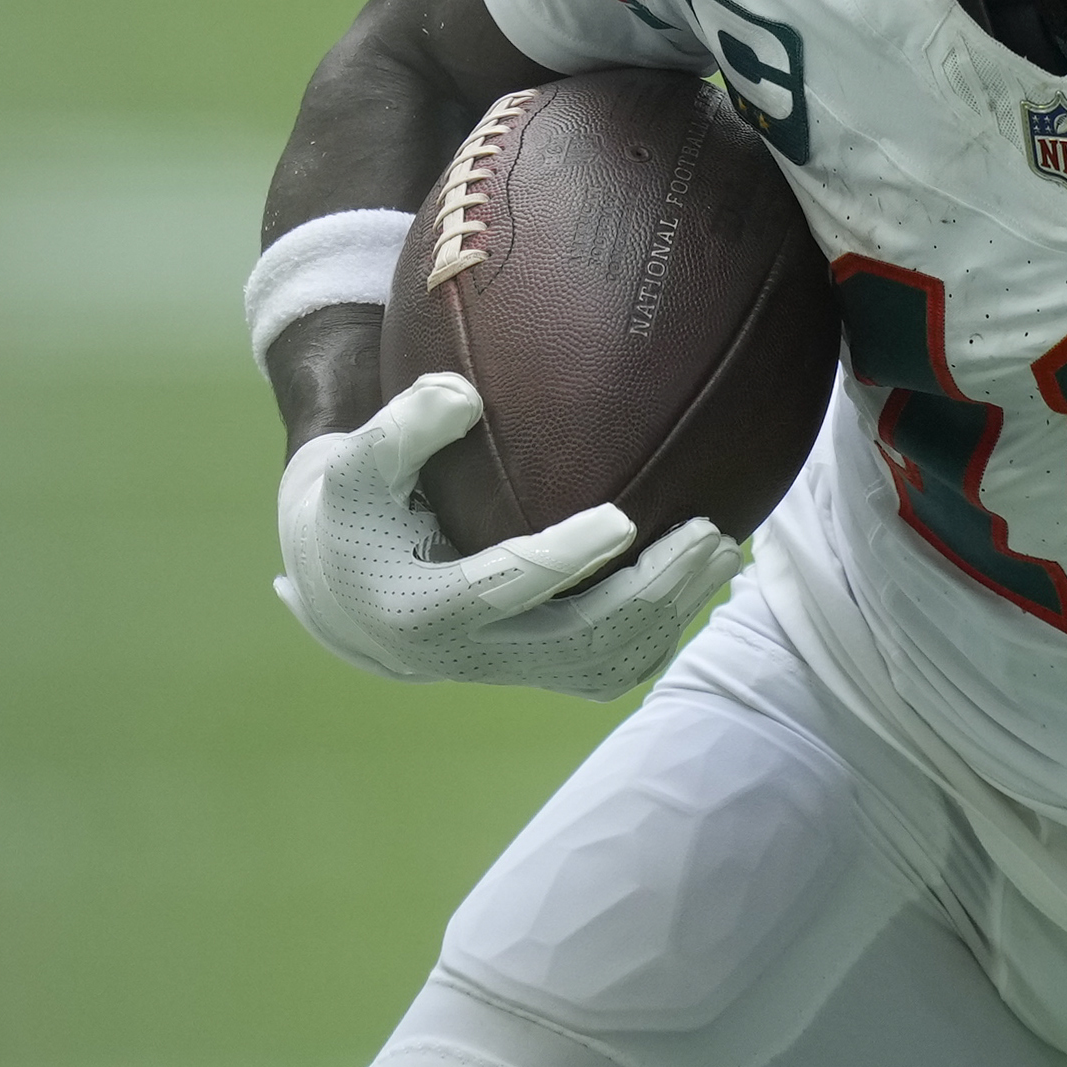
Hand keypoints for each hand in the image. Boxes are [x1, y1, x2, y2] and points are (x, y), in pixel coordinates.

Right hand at [276, 372, 747, 699]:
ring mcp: (508, 671)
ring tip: (724, 553)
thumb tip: (465, 393)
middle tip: (709, 535)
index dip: (564, 558)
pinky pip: (608, 670)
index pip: (502, 589)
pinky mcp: (535, 673)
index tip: (622, 519)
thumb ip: (402, 429)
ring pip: (604, 665)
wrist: (342, 587)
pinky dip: (660, 633)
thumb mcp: (352, 466)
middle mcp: (469, 657)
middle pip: (577, 642)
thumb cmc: (354, 510)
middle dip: (650, 593)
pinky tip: (700, 583)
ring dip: (671, 614)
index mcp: (420, 609)